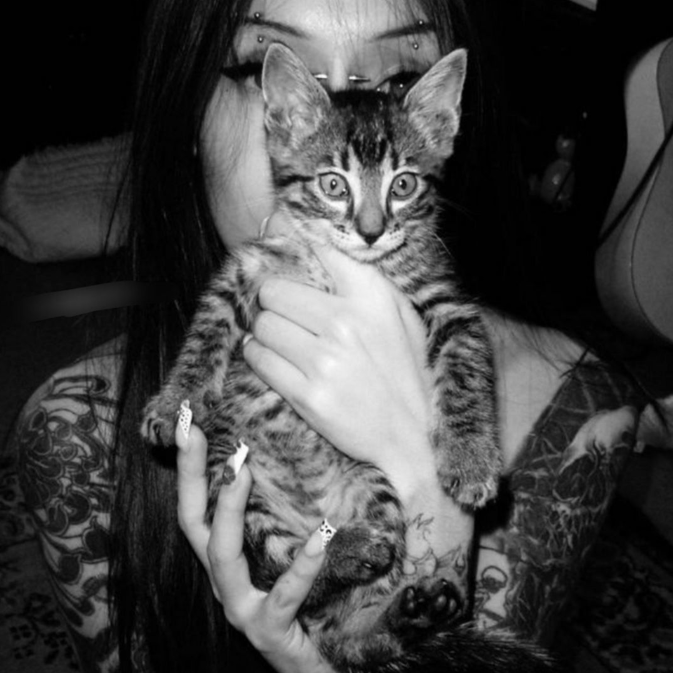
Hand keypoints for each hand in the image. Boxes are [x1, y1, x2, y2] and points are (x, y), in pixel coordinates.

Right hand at [175, 423, 354, 672]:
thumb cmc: (305, 608)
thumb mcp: (282, 558)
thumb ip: (277, 521)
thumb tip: (288, 460)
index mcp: (225, 561)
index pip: (194, 507)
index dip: (187, 466)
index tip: (186, 419)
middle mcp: (223, 582)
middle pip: (194, 523)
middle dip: (192, 475)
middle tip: (196, 430)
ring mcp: (242, 608)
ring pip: (222, 556)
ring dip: (229, 511)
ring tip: (241, 472)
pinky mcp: (270, 631)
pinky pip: (284, 595)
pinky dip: (302, 565)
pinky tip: (321, 536)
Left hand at [243, 245, 434, 489]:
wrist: (413, 438)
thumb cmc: (403, 371)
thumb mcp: (397, 313)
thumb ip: (356, 276)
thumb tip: (307, 235)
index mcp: (371, 297)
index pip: (317, 249)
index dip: (291, 242)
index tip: (278, 240)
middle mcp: (346, 323)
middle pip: (273, 290)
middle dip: (273, 301)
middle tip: (284, 313)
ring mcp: (325, 361)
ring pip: (262, 325)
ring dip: (265, 332)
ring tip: (282, 340)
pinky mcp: (309, 396)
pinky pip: (260, 360)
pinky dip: (259, 357)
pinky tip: (275, 360)